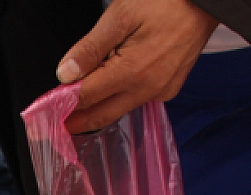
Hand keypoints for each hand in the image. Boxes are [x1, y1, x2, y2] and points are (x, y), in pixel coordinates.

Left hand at [56, 0, 217, 132]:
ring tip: (75, 106)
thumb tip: (66, 74)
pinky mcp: (168, 90)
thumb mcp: (121, 15)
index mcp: (132, 72)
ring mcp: (160, 92)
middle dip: (76, 121)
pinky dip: (118, 98)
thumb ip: (91, 48)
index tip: (44, 113)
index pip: (86, 97)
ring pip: (118, 109)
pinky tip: (109, 86)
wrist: (205, 2)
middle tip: (54, 126)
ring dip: (97, 109)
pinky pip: (136, 100)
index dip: (62, 105)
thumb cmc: (165, 1)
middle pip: (101, 114)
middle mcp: (147, 89)